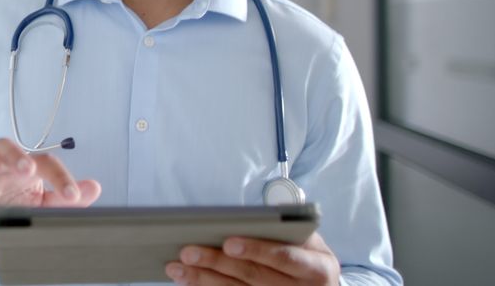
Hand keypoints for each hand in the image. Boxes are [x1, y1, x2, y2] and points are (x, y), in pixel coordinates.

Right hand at [0, 138, 101, 248]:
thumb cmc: (15, 206)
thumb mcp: (44, 205)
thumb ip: (67, 198)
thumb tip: (95, 187)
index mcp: (25, 167)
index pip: (43, 161)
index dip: (59, 176)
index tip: (71, 195)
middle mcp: (0, 167)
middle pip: (3, 145)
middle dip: (13, 154)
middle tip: (27, 169)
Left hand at [165, 232, 339, 284]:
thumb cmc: (307, 256)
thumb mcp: (308, 241)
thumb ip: (286, 229)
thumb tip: (253, 215)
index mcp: (318, 267)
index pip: (286, 258)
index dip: (257, 250)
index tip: (228, 243)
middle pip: (255, 277)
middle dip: (218, 264)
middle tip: (188, 252)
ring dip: (204, 281)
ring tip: (177, 268)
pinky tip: (189, 281)